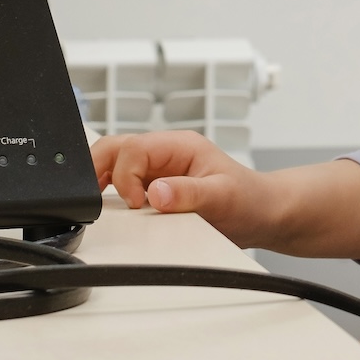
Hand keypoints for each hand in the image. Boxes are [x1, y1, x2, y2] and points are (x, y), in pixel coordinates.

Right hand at [93, 129, 268, 244]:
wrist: (262, 213)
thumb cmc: (249, 199)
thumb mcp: (223, 197)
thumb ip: (189, 194)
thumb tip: (157, 192)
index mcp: (180, 146)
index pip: (134, 148)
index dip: (126, 176)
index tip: (138, 203)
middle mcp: (165, 153)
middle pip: (115, 148)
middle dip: (98, 170)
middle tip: (97, 201)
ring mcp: (158, 168)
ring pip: (113, 161)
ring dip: (101, 179)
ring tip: (100, 204)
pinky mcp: (155, 186)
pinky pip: (121, 181)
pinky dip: (110, 191)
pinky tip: (111, 207)